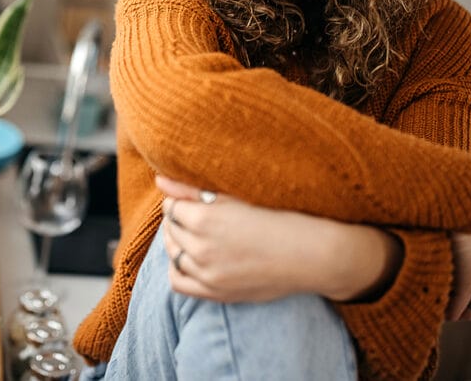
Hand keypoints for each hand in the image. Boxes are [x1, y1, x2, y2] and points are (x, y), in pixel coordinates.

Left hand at [157, 176, 402, 303]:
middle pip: (171, 229)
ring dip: (178, 241)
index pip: (172, 206)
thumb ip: (192, 189)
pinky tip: (190, 257)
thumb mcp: (235, 196)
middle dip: (179, 218)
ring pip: (173, 253)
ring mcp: (208, 274)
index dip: (181, 199)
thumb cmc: (278, 216)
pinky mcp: (217, 292)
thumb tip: (159, 179)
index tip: (195, 199)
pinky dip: (178, 268)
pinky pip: (179, 282)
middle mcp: (202, 249)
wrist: (311, 254)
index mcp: (205, 220)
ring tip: (197, 233)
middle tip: (198, 214)